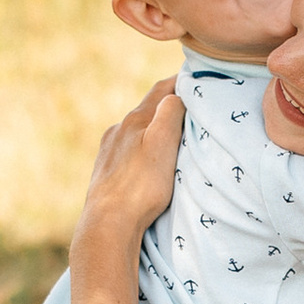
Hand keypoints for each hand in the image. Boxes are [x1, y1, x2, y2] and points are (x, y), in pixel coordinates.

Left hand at [74, 78, 184, 252]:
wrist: (108, 224)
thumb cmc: (140, 186)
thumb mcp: (163, 143)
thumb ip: (170, 113)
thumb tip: (175, 94)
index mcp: (134, 120)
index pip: (161, 90)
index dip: (180, 82)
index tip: (197, 79)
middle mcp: (117, 131)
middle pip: (148, 111)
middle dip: (168, 108)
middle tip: (190, 109)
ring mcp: (109, 152)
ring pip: (136, 133)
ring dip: (154, 132)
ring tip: (171, 138)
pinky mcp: (105, 173)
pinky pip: (128, 153)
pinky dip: (142, 151)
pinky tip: (147, 164)